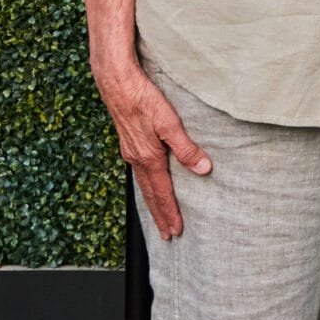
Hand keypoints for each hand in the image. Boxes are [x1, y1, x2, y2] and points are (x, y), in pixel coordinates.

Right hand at [96, 63, 209, 237]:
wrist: (116, 84)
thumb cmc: (144, 100)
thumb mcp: (170, 123)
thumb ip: (186, 148)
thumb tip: (203, 169)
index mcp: (148, 158)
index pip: (163, 193)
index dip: (171, 212)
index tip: (177, 230)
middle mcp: (137, 159)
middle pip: (151, 194)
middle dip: (160, 215)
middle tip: (168, 235)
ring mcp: (131, 152)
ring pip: (144, 185)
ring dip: (153, 203)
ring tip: (160, 218)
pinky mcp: (129, 144)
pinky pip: (139, 174)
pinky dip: (146, 187)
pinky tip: (149, 186)